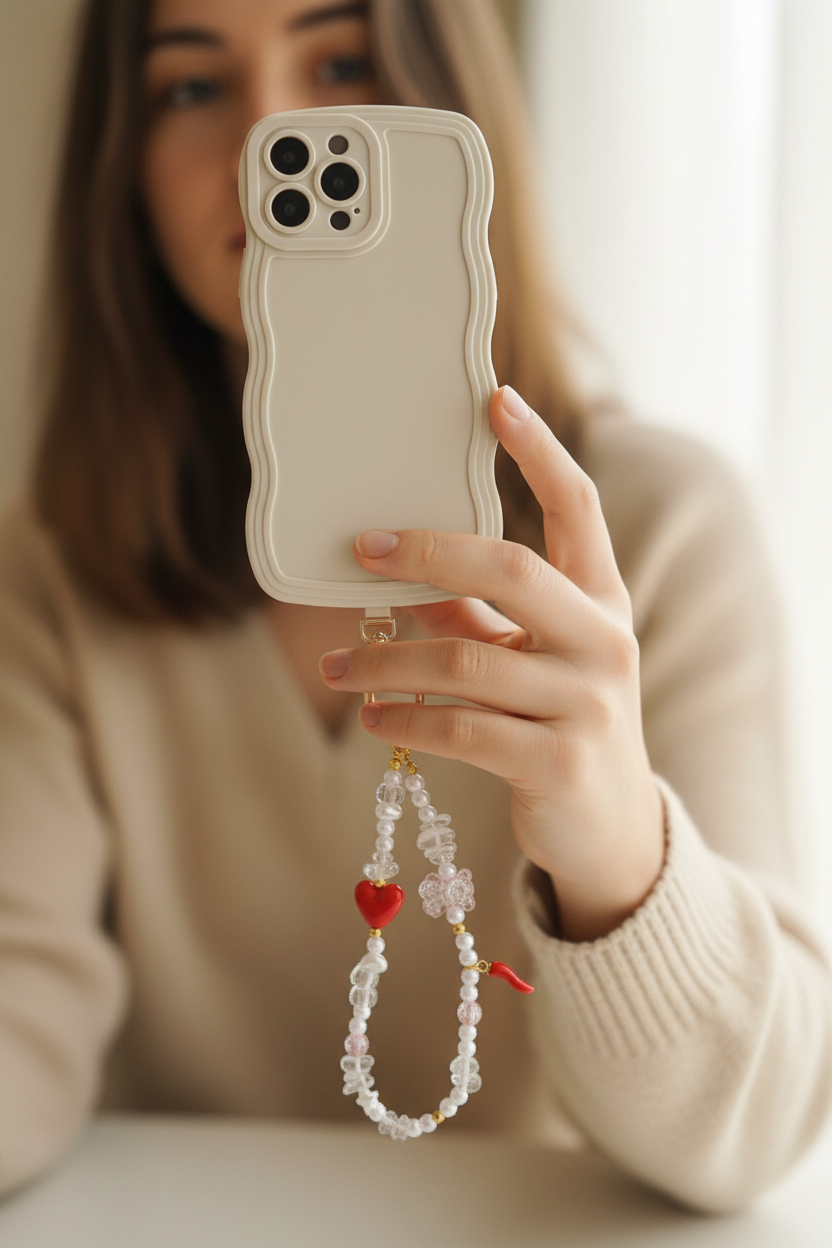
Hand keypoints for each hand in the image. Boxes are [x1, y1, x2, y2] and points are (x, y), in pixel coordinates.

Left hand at [319, 386, 663, 940]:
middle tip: (361, 550)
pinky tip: (372, 717)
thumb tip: (405, 574)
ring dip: (386, 661)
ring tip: (339, 669)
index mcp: (602, 602)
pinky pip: (460, 728)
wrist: (611, 827)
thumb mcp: (534, 658)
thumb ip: (482, 615)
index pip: (580, 509)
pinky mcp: (559, 763)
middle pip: (512, 570)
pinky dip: (404, 718)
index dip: (540, 452)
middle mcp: (605, 642)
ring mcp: (588, 704)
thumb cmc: (560, 722)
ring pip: (465, 659)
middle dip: (428, 552)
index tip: (496, 399)